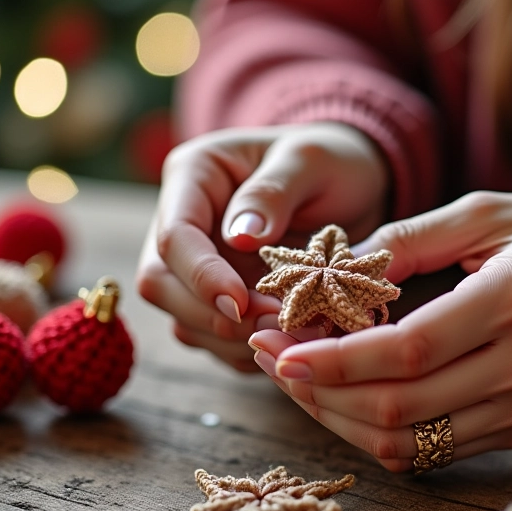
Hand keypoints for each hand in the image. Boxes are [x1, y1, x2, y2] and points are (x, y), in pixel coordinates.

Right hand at [136, 122, 388, 370]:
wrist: (349, 184)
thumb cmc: (330, 162)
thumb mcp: (309, 161)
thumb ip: (273, 192)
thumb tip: (241, 237)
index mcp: (194, 176)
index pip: (174, 235)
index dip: (202, 275)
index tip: (240, 302)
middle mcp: (184, 223)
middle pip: (162, 284)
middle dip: (213, 315)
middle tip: (274, 322)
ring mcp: (197, 265)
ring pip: (185, 319)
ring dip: (232, 339)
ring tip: (291, 333)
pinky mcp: (218, 298)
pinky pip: (215, 339)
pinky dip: (247, 349)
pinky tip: (287, 341)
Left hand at [248, 191, 511, 468]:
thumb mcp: (489, 213)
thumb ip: (410, 238)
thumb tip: (334, 265)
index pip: (407, 352)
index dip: (335, 358)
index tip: (279, 348)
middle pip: (398, 408)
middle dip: (319, 392)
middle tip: (270, 360)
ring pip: (410, 443)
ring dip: (340, 419)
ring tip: (298, 381)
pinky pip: (435, 451)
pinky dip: (380, 432)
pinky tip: (348, 398)